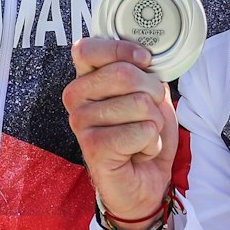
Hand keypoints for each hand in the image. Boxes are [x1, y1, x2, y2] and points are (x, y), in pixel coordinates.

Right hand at [66, 37, 177, 224]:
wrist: (145, 181)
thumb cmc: (144, 134)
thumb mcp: (150, 95)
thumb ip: (144, 73)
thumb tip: (146, 57)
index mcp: (86, 79)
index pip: (88, 48)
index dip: (122, 49)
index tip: (145, 60)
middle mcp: (76, 98)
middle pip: (123, 73)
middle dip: (153, 92)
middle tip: (149, 113)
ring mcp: (81, 123)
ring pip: (138, 103)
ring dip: (154, 122)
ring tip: (141, 136)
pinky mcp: (93, 147)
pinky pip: (141, 131)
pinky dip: (151, 143)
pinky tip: (139, 152)